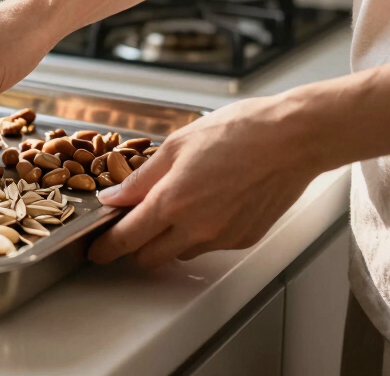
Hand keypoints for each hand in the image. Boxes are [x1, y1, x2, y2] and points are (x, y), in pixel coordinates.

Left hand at [87, 94, 323, 267]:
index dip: (106, 248)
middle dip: (135, 246)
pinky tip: (210, 203)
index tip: (96, 251)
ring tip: (179, 203)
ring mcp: (223, 237)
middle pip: (150, 257)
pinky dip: (200, 232)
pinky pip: (210, 245)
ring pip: (181, 253)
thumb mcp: (176, 146)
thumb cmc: (238, 131)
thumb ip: (140, 179)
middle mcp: (196, 228)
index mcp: (172, 202)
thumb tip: (113, 199)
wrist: (294, 138)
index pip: (127, 238)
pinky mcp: (245, 239)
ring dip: (169, 239)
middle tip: (131, 226)